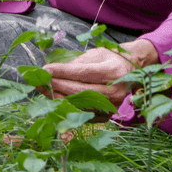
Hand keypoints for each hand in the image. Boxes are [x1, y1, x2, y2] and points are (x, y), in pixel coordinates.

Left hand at [42, 39, 157, 108]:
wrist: (132, 72)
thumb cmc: (112, 60)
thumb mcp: (96, 54)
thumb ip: (77, 64)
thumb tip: (53, 71)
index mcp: (113, 71)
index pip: (83, 73)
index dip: (63, 72)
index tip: (45, 69)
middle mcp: (115, 91)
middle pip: (80, 91)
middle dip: (57, 85)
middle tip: (39, 80)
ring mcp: (111, 107)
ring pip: (78, 105)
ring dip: (57, 97)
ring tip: (43, 90)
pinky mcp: (106, 117)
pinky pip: (81, 114)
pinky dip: (66, 107)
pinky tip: (54, 99)